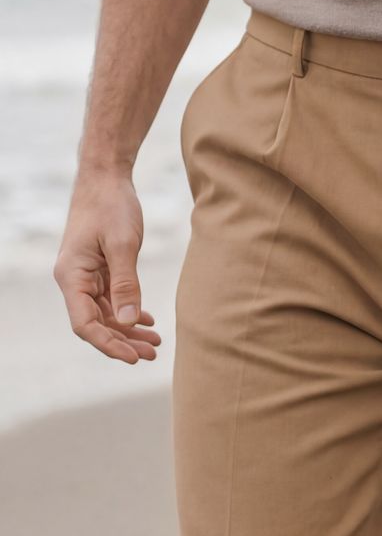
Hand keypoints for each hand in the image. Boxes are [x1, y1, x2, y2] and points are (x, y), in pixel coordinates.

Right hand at [53, 166, 162, 363]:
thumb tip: (127, 322)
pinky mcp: (98, 268)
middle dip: (123, 341)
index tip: (134, 357)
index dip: (109, 344)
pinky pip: (111, 298)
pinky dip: (128, 310)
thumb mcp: (123, 244)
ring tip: (156, 342)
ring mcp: (85, 275)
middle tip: (153, 354)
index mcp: (71, 277)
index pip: (86, 324)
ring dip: (128, 328)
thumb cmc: (111, 206)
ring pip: (105, 312)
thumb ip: (125, 284)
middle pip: (96, 323)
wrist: (106, 178)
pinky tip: (147, 319)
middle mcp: (74, 280)